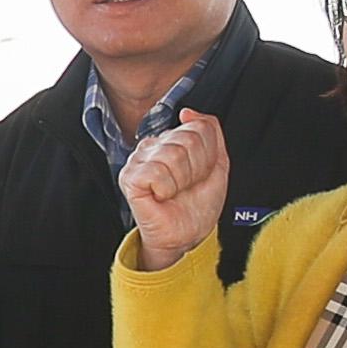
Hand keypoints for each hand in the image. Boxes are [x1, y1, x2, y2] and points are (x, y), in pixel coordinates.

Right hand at [120, 113, 230, 268]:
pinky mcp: (129, 178)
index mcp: (170, 140)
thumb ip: (209, 131)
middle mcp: (152, 146)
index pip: (199, 128)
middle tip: (188, 186)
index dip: (208, 156)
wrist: (188, 235)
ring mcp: (138, 161)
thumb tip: (187, 112)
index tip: (200, 174)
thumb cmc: (197, 203)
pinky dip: (166, 189)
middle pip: (188, 140)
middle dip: (197, 169)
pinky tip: (161, 196)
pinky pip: (157, 172)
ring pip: (174, 155)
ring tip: (175, 192)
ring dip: (182, 181)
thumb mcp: (217, 162)